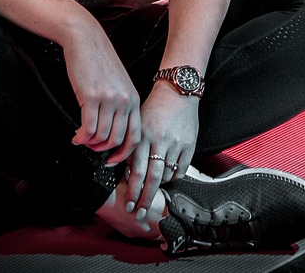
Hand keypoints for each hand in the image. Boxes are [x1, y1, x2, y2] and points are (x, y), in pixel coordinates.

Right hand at [61, 27, 141, 163]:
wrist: (85, 39)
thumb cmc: (99, 60)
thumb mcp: (118, 83)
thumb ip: (120, 104)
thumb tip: (112, 130)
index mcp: (133, 98)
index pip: (135, 136)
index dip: (123, 153)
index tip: (112, 159)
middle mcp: (124, 100)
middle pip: (117, 139)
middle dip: (103, 150)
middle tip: (92, 149)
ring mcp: (109, 99)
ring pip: (102, 137)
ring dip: (90, 144)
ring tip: (81, 140)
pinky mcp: (91, 97)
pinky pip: (88, 128)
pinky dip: (81, 137)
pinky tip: (75, 136)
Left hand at [124, 86, 200, 220]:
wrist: (178, 92)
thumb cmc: (154, 108)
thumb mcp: (136, 123)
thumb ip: (128, 146)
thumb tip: (114, 167)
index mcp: (143, 135)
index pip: (136, 170)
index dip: (132, 190)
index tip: (129, 204)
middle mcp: (160, 140)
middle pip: (152, 177)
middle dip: (145, 198)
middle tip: (140, 213)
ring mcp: (176, 143)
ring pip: (167, 174)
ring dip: (159, 187)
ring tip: (152, 194)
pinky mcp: (189, 144)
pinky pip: (181, 169)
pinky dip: (173, 177)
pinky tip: (167, 178)